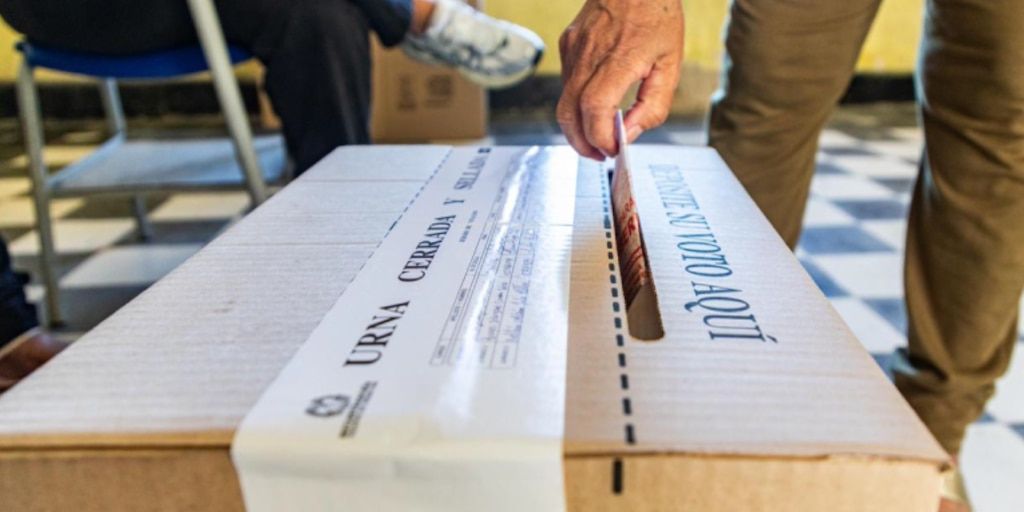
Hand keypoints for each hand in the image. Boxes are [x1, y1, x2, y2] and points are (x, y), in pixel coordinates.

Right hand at [557, 0, 684, 158]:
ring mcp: (573, 49)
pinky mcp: (567, 45)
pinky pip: (566, 84)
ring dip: (578, 126)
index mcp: (619, 59)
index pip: (595, 109)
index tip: (613, 149)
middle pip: (569, 114)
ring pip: (564, 102)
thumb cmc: (657, 14)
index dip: (600, 137)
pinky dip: (577, 102)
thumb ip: (654, 104)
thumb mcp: (671, 62)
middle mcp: (589, 55)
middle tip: (600, 154)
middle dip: (582, 144)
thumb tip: (631, 133)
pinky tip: (596, 102)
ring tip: (599, 134)